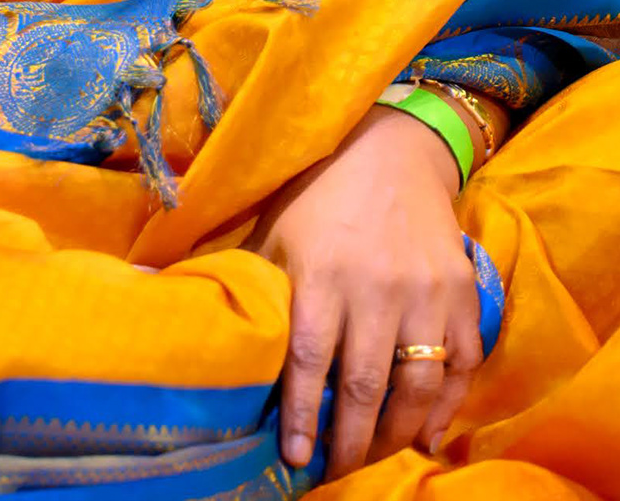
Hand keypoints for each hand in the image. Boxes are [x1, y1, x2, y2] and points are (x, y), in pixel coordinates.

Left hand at [252, 106, 480, 477]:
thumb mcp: (273, 233)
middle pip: (367, 387)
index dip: (304, 417)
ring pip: (419, 385)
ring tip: (374, 453)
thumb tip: (157, 294)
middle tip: (334, 468)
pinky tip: (427, 433)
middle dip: (351, 442)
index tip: (296, 459)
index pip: (311, 362)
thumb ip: (244, 283)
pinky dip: (447, 406)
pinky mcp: (462, 292)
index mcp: (323, 275)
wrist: (393, 151)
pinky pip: (463, 365)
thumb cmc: (318, 196)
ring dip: (397, 433)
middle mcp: (378, 289)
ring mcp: (427, 293)